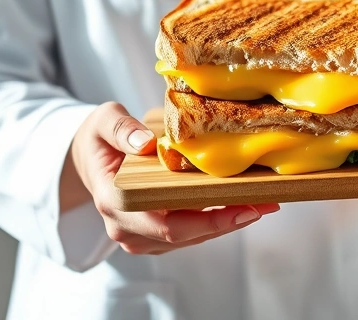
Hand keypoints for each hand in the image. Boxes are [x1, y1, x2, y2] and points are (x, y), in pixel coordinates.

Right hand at [70, 103, 278, 254]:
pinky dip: (217, 219)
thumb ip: (120, 128)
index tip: (244, 208)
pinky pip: (190, 232)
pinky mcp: (154, 236)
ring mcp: (140, 237)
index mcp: (115, 201)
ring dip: (228, 221)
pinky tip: (244, 203)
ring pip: (192, 237)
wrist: (89, 159)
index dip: (209, 221)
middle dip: (229, 221)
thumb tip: (145, 143)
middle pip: (186, 235)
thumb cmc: (99, 139)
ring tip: (265, 201)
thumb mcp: (102, 121)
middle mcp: (127, 227)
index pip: (167, 224)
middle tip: (267, 202)